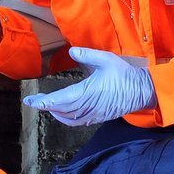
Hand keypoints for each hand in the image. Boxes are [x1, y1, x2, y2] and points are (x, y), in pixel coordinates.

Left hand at [23, 47, 155, 125]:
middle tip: (33, 102)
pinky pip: (77, 121)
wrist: (142, 91)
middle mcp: (88, 106)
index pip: (60, 99)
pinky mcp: (98, 117)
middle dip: (45, 106)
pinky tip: (63, 114)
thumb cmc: (124, 74)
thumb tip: (72, 51)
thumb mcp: (106, 59)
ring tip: (46, 106)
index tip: (31, 101)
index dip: (43, 102)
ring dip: (55, 113)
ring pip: (68, 118)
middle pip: (61, 110)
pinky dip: (66, 119)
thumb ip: (87, 55)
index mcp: (87, 92)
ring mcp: (93, 114)